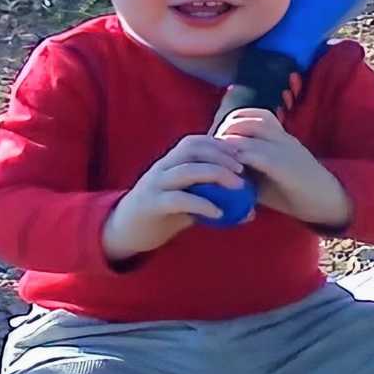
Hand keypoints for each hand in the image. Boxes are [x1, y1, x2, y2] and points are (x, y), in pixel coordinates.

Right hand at [102, 134, 245, 261]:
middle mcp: (162, 168)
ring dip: (216, 174)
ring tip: (237, 186)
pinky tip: (219, 212)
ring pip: (187, 170)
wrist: (124, 231)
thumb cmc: (162, 214)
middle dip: (221, 156)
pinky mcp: (152, 205)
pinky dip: (202, 203)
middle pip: (193, 150)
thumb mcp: (189, 203)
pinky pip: (179, 199)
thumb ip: (213, 200)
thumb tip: (249, 210)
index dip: (219, 144)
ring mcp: (155, 185)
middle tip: (243, 170)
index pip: (195, 142)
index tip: (242, 154)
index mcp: (170, 162)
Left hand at [216, 108, 351, 227]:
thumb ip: (247, 168)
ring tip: (219, 160)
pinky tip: (230, 171)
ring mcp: (284, 149)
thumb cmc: (293, 191)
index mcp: (279, 136)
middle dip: (223, 132)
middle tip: (213, 152)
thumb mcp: (267, 175)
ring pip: (249, 131)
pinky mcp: (285, 167)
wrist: (326, 202)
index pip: (251, 114)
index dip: (230, 124)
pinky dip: (240, 159)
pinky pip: (257, 155)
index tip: (217, 143)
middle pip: (244, 118)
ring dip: (229, 143)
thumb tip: (218, 171)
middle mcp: (281, 137)